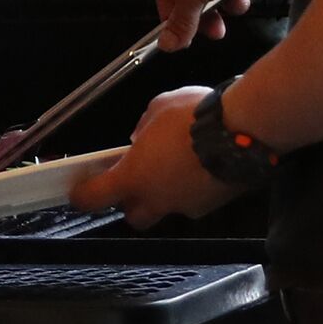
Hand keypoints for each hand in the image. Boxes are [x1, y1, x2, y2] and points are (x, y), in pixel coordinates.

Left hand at [74, 86, 237, 226]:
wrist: (243, 131)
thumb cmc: (195, 117)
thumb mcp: (158, 108)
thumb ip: (143, 128)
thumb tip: (140, 138)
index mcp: (134, 177)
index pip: (94, 198)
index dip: (83, 197)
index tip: (79, 193)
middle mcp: (157, 199)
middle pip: (134, 214)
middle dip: (133, 201)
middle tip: (138, 178)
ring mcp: (185, 206)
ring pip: (167, 208)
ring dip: (165, 193)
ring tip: (177, 166)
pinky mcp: (211, 206)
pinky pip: (194, 201)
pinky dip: (193, 188)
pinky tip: (201, 166)